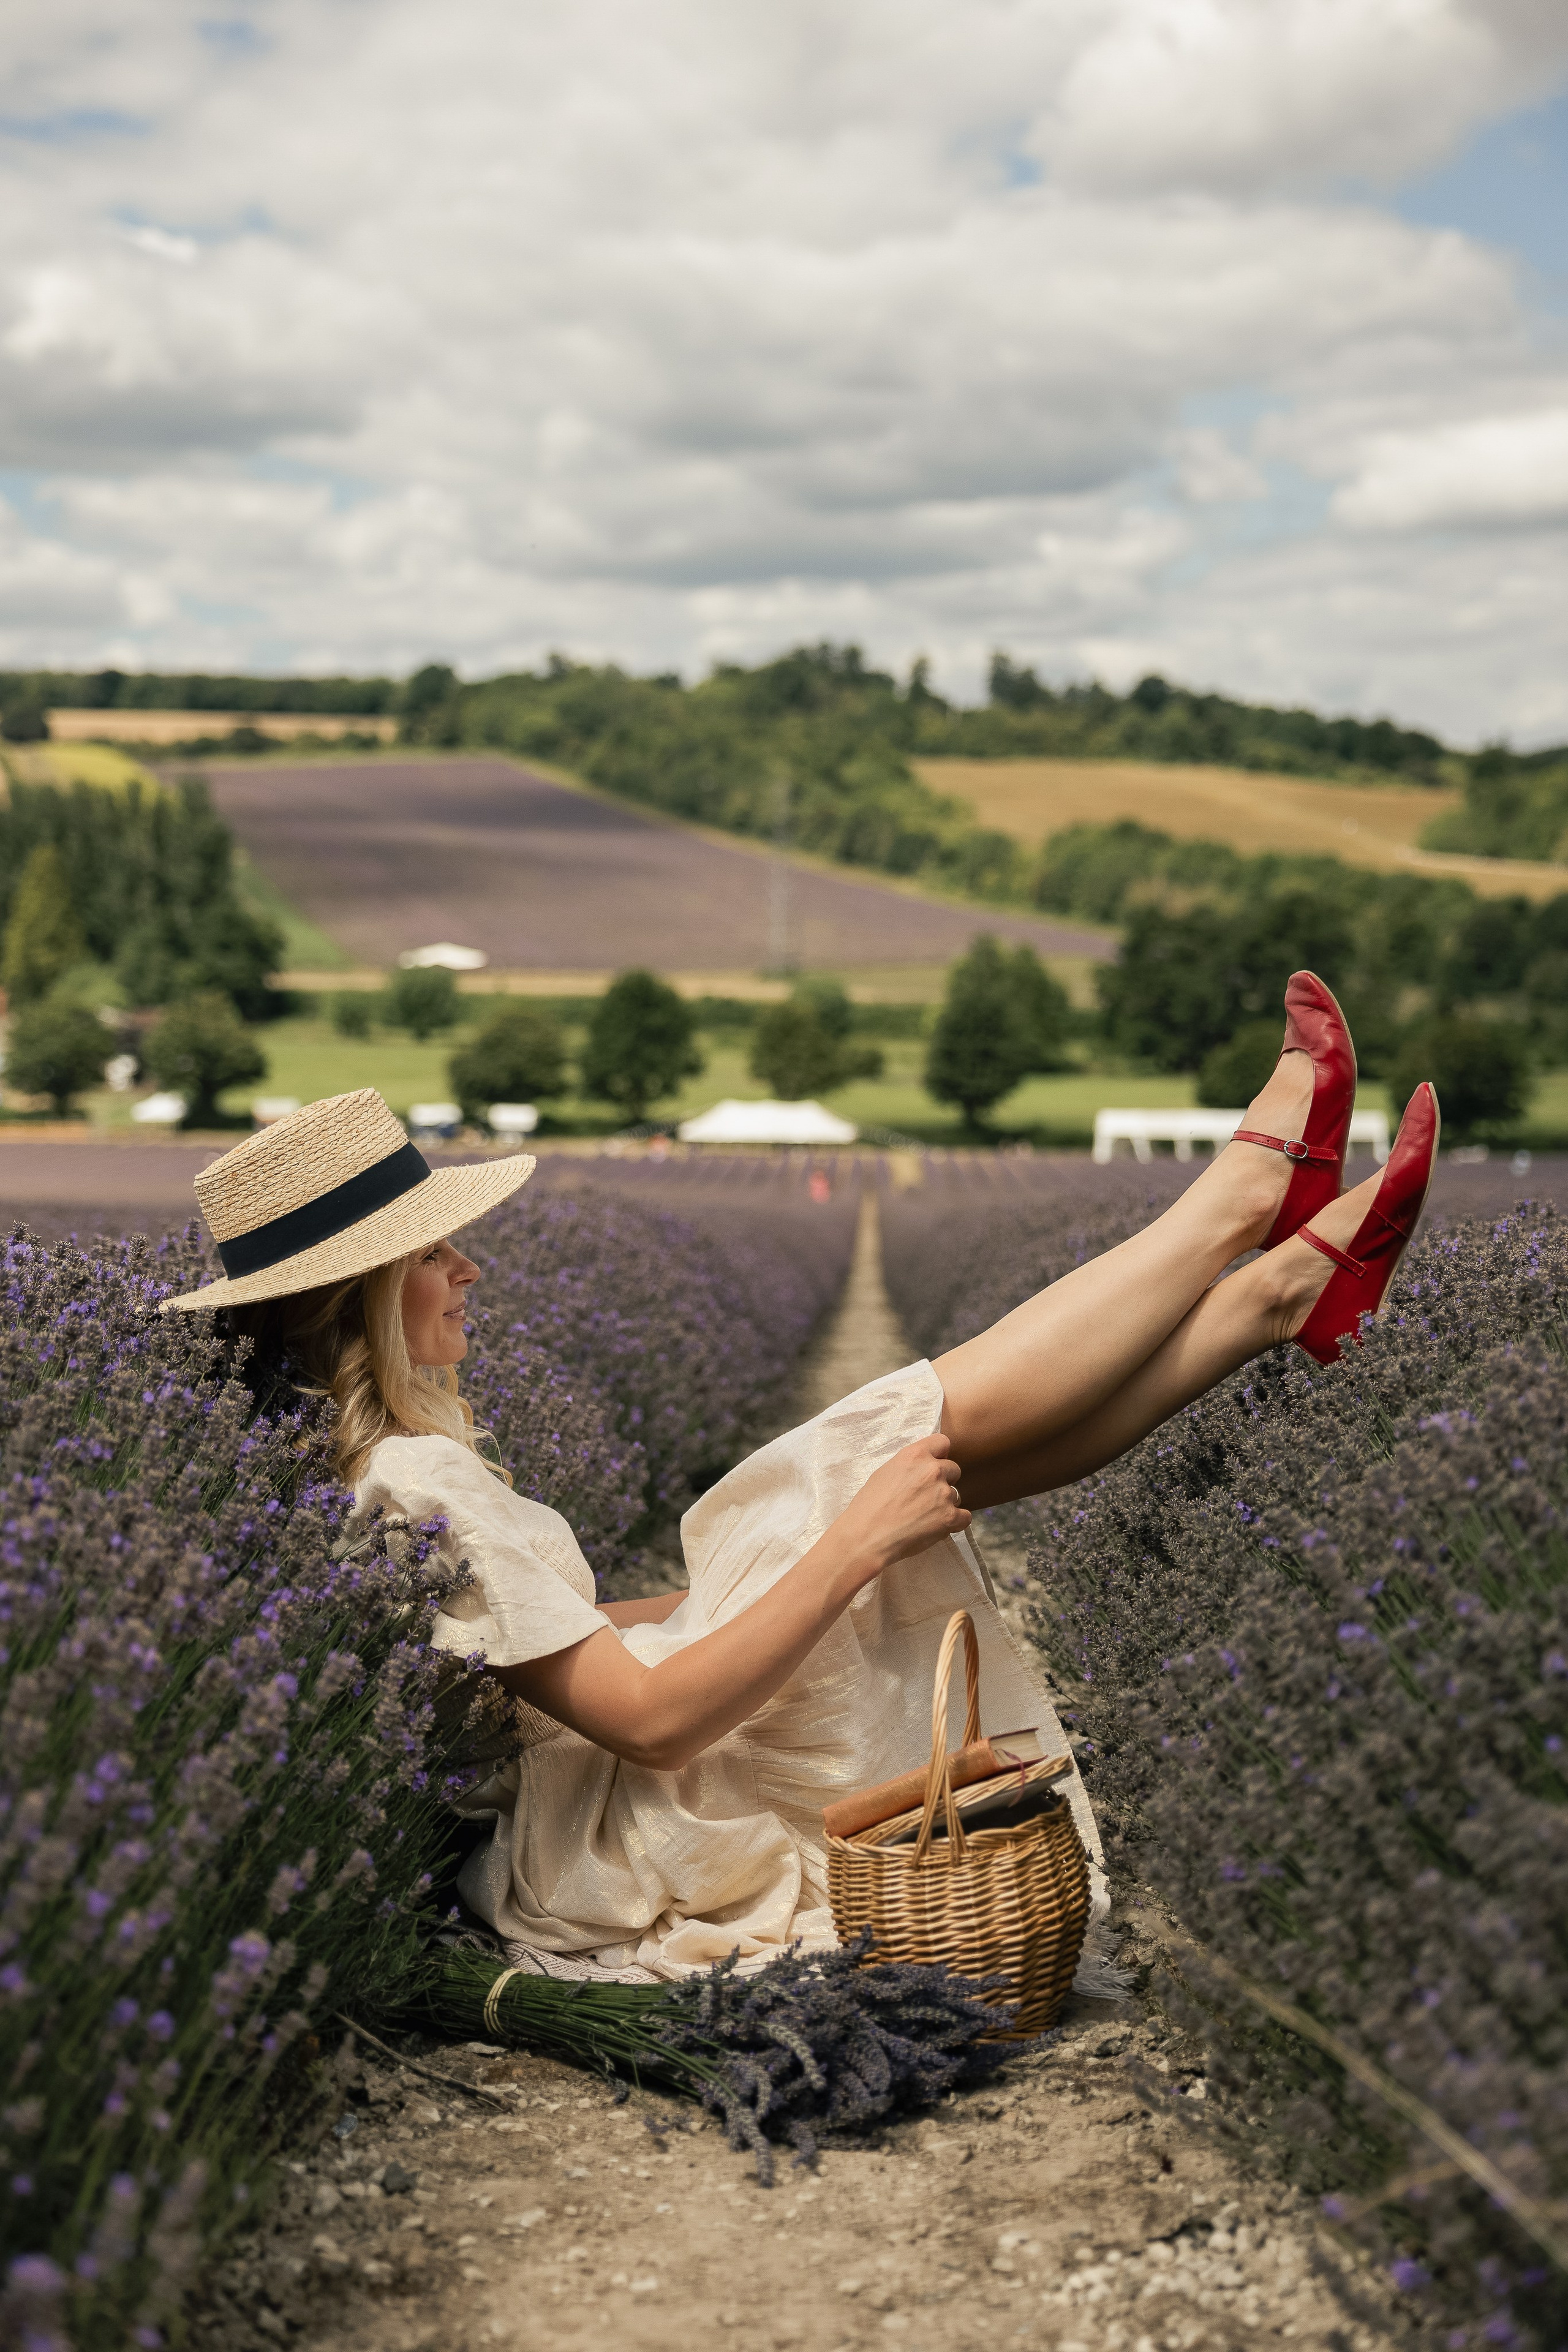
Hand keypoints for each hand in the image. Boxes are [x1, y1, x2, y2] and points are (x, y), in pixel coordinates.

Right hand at [837, 1434, 970, 1581]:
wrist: (867, 1536)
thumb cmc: (869, 1506)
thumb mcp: (885, 1472)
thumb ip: (909, 1465)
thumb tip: (923, 1465)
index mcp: (914, 1455)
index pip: (943, 1442)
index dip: (940, 1454)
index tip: (935, 1464)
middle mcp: (932, 1470)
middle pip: (954, 1469)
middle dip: (944, 1481)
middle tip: (926, 1496)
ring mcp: (943, 1493)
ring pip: (957, 1494)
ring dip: (946, 1503)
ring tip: (925, 1516)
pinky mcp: (949, 1517)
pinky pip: (965, 1516)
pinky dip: (955, 1522)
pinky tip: (938, 1527)